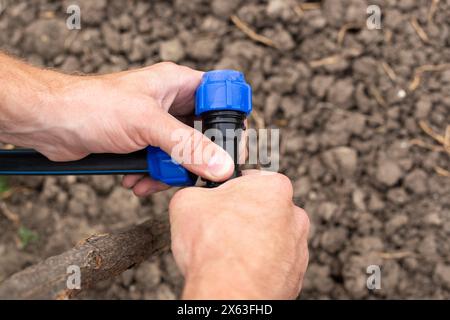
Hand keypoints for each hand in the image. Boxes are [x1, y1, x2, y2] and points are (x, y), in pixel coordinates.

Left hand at [0, 57, 233, 195]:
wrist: (52, 123)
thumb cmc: (94, 106)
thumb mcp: (148, 124)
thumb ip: (187, 146)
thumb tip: (221, 165)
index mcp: (177, 83)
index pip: (220, 96)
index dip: (229, 120)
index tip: (231, 146)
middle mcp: (171, 103)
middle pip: (203, 132)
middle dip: (195, 157)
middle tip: (192, 172)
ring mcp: (157, 125)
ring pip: (182, 154)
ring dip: (168, 173)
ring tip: (150, 180)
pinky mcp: (142, 144)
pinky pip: (161, 165)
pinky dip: (151, 178)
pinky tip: (135, 182)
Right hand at [169, 170, 309, 299]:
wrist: (229, 294)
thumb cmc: (215, 248)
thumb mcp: (187, 201)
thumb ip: (197, 191)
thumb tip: (196, 196)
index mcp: (274, 187)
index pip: (252, 179)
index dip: (231, 190)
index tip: (220, 200)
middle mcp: (294, 214)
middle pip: (264, 208)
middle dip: (244, 216)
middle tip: (221, 228)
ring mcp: (298, 246)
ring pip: (271, 236)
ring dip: (253, 241)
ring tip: (229, 253)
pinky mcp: (296, 274)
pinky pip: (275, 261)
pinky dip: (261, 264)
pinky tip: (240, 269)